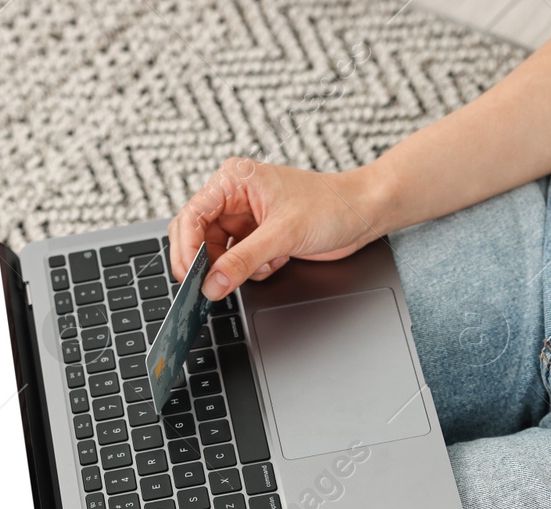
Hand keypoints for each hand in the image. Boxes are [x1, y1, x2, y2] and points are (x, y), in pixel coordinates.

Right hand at [167, 158, 384, 298]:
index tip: (189, 275)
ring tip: (264, 265)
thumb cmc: (330, 205)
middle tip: (211, 286)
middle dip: (208, 263)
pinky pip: (238, 262)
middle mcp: (235, 197)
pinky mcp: (259, 237)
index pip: (192, 215)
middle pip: (199, 237)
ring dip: (236, 268)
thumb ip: (243, 261)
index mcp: (234, 180)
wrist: (363, 214)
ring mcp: (246, 218)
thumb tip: (212, 284)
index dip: (187, 248)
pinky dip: (253, 270)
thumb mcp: (283, 235)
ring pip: (218, 254)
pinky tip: (276, 261)